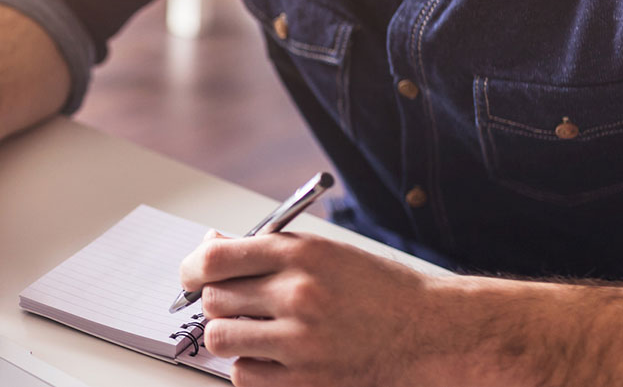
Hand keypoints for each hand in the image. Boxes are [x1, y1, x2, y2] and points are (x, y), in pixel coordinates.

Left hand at [179, 230, 453, 386]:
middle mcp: (298, 295)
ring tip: (257, 332)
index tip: (191, 277)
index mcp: (301, 255)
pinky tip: (274, 356)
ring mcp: (300, 342)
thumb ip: (267, 252)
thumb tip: (209, 249)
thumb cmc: (379, 291)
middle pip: (214, 300)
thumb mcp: (326, 254)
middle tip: (242, 306)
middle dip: (221, 303)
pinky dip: (250, 367)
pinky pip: (243, 375)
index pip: (215, 259)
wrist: (431, 333)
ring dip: (231, 335)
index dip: (192, 269)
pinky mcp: (305, 382)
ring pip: (221, 338)